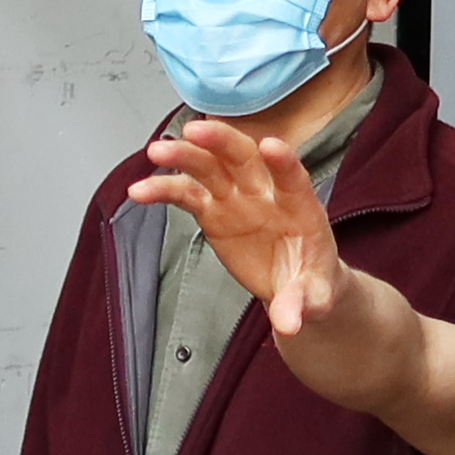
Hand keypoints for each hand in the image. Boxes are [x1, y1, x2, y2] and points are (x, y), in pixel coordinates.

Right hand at [126, 122, 344, 334]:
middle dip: (221, 143)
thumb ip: (300, 304)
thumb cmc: (313, 284)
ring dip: (185, 157)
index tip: (270, 146)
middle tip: (195, 132)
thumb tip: (288, 322)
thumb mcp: (315, 298)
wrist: (296, 286)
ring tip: (156, 152)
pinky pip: (187, 194)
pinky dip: (164, 189)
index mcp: (301, 209)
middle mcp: (267, 194)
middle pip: (244, 158)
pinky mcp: (214, 211)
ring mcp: (238, 199)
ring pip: (210, 168)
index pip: (293, 180)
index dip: (283, 163)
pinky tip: (140, 190)